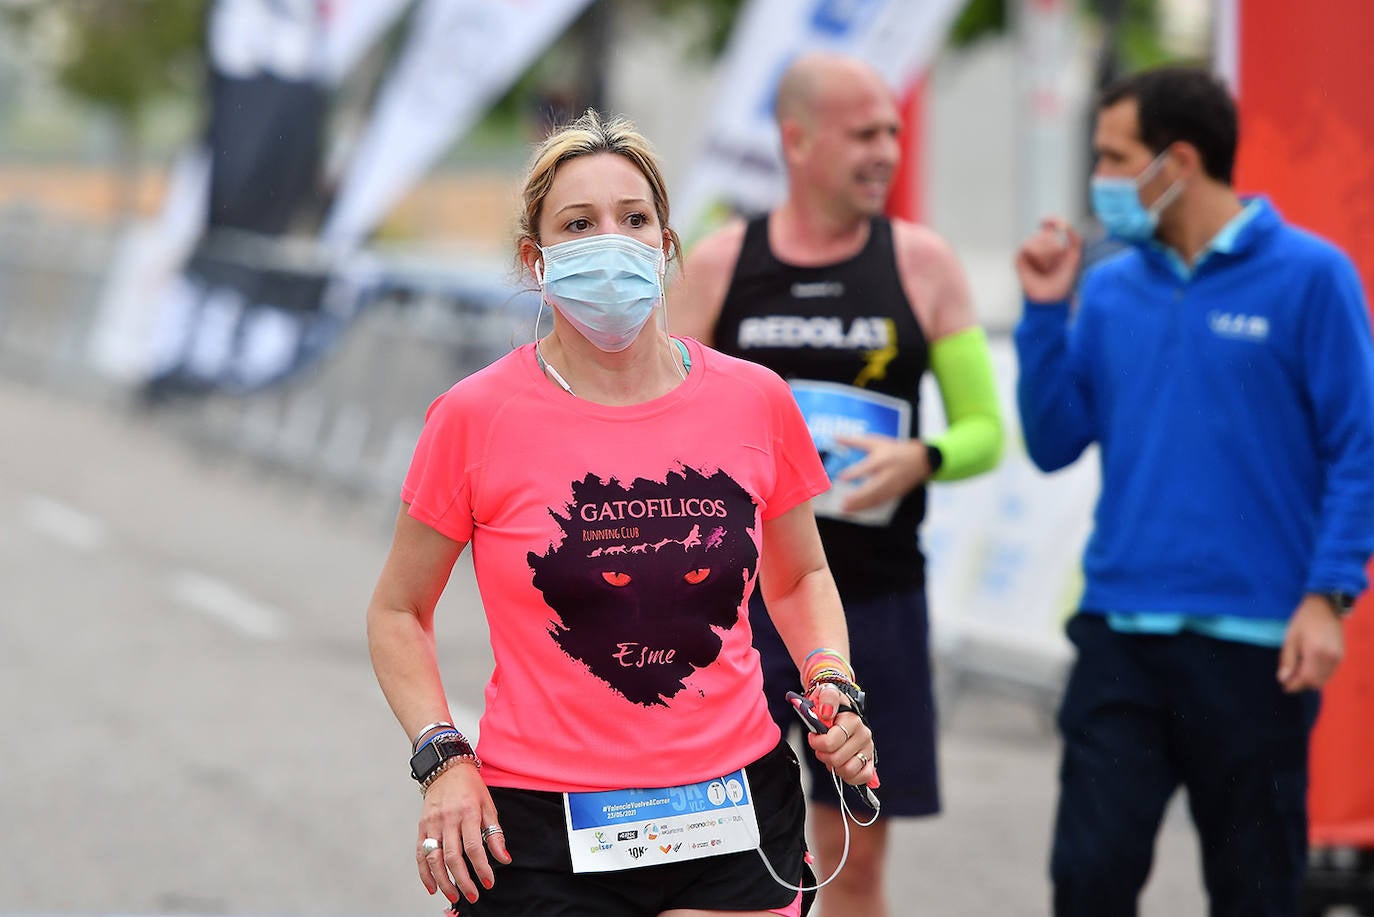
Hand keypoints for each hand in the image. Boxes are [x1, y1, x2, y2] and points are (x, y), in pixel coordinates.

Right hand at [416, 763, 511, 905]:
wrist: (447, 767)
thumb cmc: (471, 788)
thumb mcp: (488, 806)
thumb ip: (495, 834)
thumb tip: (504, 858)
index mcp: (468, 813)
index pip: (474, 847)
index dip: (481, 867)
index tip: (488, 882)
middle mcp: (448, 819)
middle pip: (452, 856)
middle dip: (462, 880)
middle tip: (472, 895)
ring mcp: (432, 823)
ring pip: (433, 858)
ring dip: (443, 881)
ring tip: (453, 896)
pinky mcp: (421, 826)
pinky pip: (420, 853)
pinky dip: (424, 872)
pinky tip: (432, 887)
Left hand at [805, 683, 878, 789]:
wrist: (839, 707)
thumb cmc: (831, 704)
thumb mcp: (826, 693)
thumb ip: (827, 698)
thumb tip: (827, 712)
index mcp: (852, 720)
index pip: (831, 742)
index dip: (817, 743)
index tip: (813, 736)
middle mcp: (863, 734)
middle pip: (837, 758)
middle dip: (823, 755)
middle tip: (821, 748)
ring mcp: (868, 748)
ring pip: (849, 770)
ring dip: (835, 767)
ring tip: (831, 756)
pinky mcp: (870, 759)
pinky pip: (864, 776)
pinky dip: (850, 777)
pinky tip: (841, 767)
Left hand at [833, 434, 928, 511]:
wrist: (920, 459)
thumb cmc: (895, 449)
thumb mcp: (876, 442)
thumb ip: (854, 441)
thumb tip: (835, 437)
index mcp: (882, 459)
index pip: (867, 467)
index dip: (854, 473)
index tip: (841, 478)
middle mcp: (888, 474)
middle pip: (872, 487)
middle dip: (858, 496)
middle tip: (843, 502)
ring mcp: (892, 485)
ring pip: (876, 498)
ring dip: (861, 505)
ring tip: (847, 509)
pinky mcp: (895, 493)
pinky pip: (881, 502)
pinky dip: (869, 508)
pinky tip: (858, 511)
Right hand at [1016, 217, 1082, 303]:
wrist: (1051, 297)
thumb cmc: (1064, 279)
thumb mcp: (1074, 255)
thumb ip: (1073, 236)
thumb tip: (1063, 224)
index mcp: (1053, 243)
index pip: (1050, 225)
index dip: (1052, 220)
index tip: (1057, 224)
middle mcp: (1039, 245)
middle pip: (1046, 234)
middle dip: (1054, 249)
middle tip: (1054, 265)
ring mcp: (1028, 251)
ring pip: (1037, 240)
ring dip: (1046, 255)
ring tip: (1046, 269)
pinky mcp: (1019, 257)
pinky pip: (1029, 247)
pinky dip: (1037, 257)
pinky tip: (1038, 268)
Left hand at [1276, 594, 1345, 691]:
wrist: (1325, 607)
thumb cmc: (1303, 620)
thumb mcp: (1290, 638)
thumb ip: (1287, 659)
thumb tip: (1283, 679)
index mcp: (1316, 652)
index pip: (1305, 678)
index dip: (1294, 685)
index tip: (1284, 687)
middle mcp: (1330, 658)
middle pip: (1316, 682)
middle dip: (1301, 684)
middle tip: (1288, 681)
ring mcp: (1338, 658)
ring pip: (1323, 680)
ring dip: (1310, 681)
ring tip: (1296, 674)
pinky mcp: (1341, 656)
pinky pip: (1329, 673)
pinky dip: (1318, 675)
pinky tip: (1307, 668)